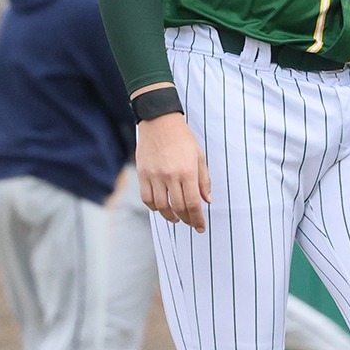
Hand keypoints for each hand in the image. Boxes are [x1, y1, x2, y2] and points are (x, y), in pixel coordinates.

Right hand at [133, 88, 210, 231]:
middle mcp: (170, 176)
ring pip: (161, 206)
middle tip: (191, 223)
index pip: (193, 203)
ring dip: (170, 216)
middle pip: (178, 208)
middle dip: (187, 220)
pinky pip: (147, 198)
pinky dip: (154, 207)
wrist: (160, 122)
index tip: (201, 227)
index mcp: (187, 171)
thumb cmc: (182, 138)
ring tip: (176, 218)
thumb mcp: (199, 156)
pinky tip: (161, 207)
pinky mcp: (143, 174)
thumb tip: (207, 200)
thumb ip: (204, 180)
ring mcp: (154, 176)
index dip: (197, 219)